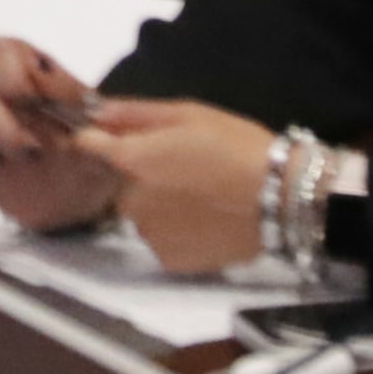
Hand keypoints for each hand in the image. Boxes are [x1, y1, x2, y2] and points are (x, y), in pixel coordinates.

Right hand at [0, 39, 119, 234]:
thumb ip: (96, 125)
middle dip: (6, 127)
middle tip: (34, 151)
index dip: (17, 78)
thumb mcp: (107, 136)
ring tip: (4, 160)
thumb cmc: (92, 156)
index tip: (41, 106)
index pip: (1, 50)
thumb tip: (81, 123)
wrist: (80, 197)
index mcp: (28, 70)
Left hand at [73, 99, 277, 274]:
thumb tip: (95, 112)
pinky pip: (162, 239)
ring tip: (203, 198)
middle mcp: (130, 201)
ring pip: (143, 214)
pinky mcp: (171, 261)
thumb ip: (134, 114)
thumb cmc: (237, 147)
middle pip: (122, 182)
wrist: (283, 199)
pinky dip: (178, 232)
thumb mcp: (189, 114)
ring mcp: (149, 235)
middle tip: (187, 170)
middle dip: (143, 175)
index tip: (118, 138)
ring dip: (160, 205)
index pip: (88, 146)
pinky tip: (207, 222)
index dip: (99, 139)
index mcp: (131, 160)